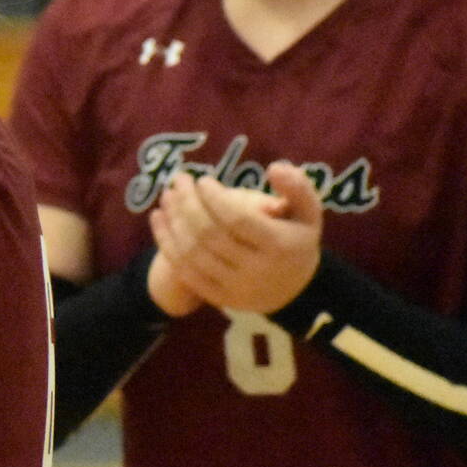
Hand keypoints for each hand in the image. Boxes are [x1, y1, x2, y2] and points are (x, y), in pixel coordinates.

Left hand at [152, 161, 321, 314]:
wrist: (294, 289)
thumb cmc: (295, 239)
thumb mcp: (308, 212)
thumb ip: (297, 187)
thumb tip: (275, 167)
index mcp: (278, 246)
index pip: (237, 219)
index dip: (214, 198)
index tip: (203, 181)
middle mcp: (256, 270)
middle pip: (210, 235)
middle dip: (188, 204)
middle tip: (179, 181)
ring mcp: (235, 287)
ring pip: (193, 253)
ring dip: (173, 220)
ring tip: (167, 195)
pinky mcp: (218, 298)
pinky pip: (184, 270)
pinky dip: (166, 242)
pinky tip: (158, 217)